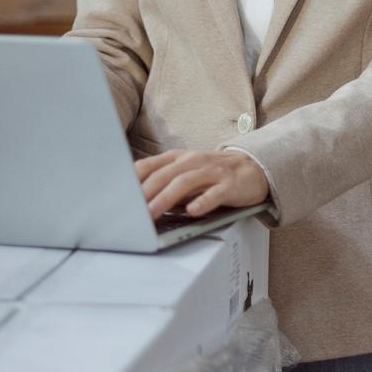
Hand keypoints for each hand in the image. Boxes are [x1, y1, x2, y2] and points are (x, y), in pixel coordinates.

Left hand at [137, 149, 270, 218]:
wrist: (254, 169)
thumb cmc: (213, 174)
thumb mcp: (185, 172)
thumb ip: (163, 181)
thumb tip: (133, 201)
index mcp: (178, 158)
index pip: (149, 166)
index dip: (132, 181)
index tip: (117, 197)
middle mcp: (193, 161)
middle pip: (164, 175)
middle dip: (146, 193)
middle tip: (131, 212)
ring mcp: (213, 171)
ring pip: (185, 182)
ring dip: (166, 198)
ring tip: (152, 214)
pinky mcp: (231, 184)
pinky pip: (215, 193)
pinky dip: (203, 201)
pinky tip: (193, 211)